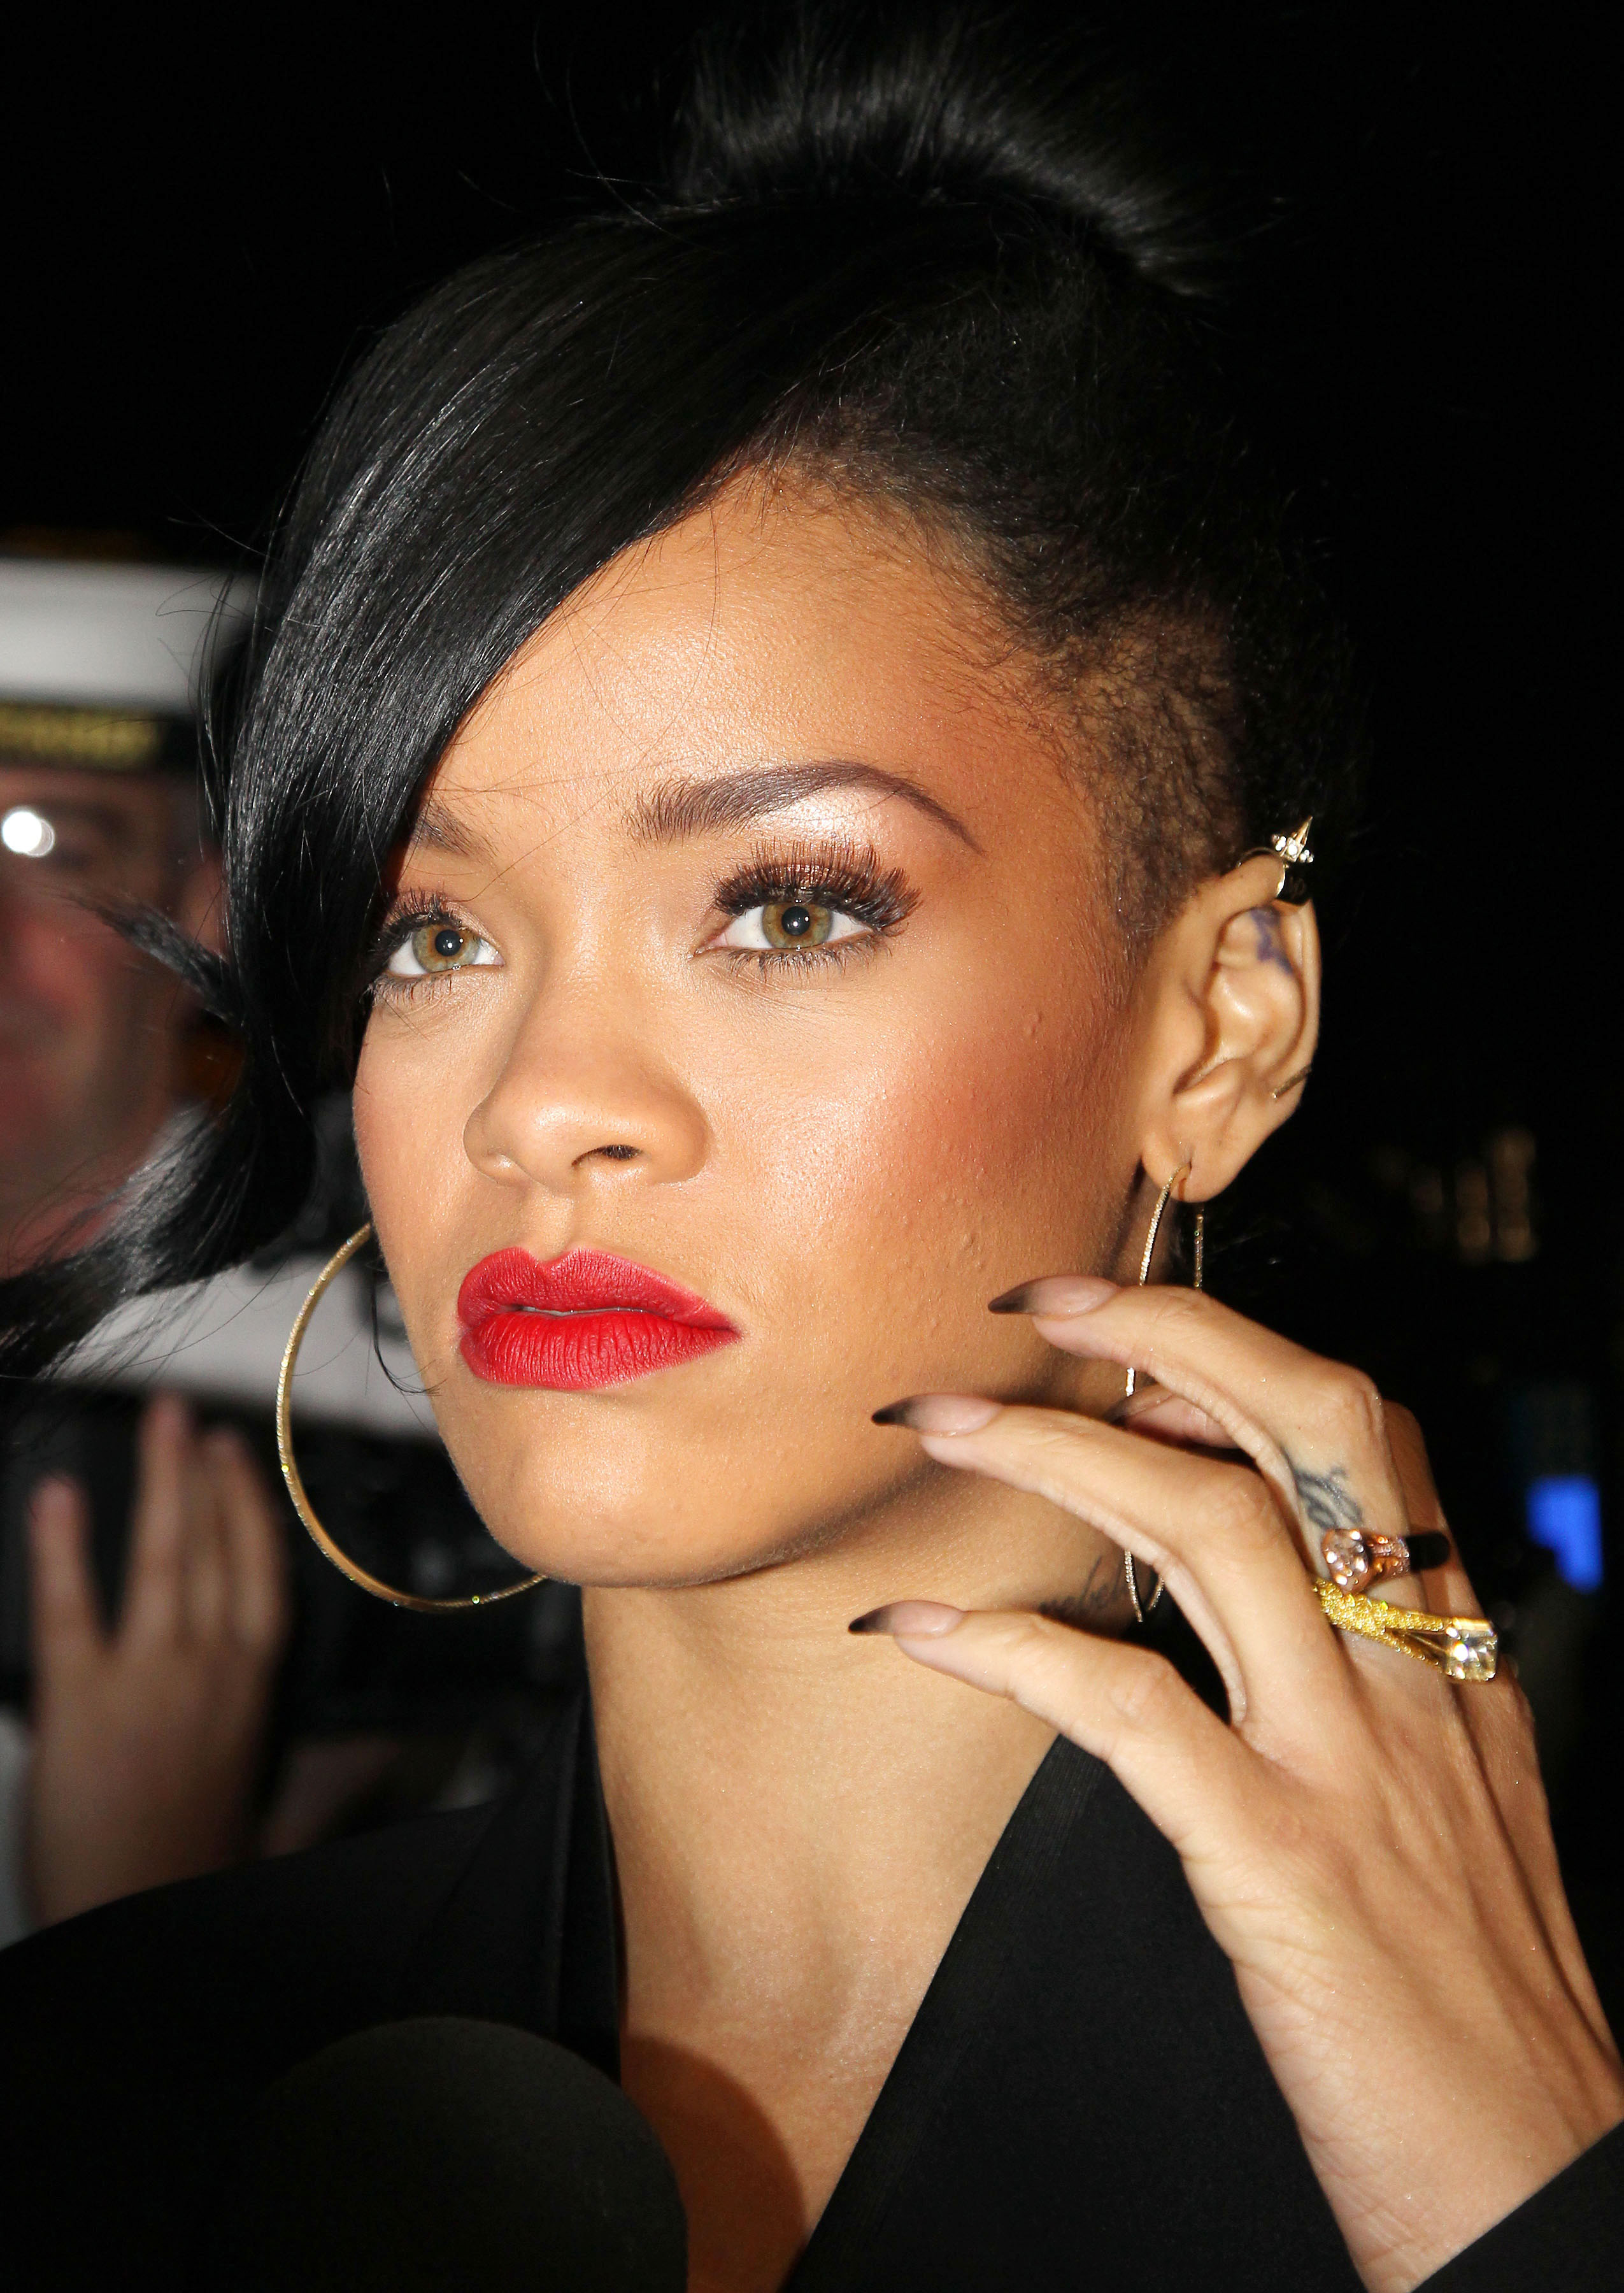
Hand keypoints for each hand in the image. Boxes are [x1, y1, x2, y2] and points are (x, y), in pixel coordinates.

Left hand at [25, 1393, 289, 1925]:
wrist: (136, 1924)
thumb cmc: (192, 1876)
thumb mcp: (282, 1822)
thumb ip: (331, 1776)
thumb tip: (389, 1748)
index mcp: (251, 1693)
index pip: (259, 1579)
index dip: (247, 1512)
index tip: (235, 1461)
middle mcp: (209, 1674)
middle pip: (212, 1552)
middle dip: (201, 1477)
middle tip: (189, 1419)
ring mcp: (146, 1683)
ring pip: (161, 1560)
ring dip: (158, 1482)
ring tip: (155, 1423)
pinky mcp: (78, 1704)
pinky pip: (70, 1610)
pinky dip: (62, 1549)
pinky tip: (56, 1496)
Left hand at [862, 1279, 1623, 2292]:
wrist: (1534, 2182)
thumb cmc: (1470, 2000)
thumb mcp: (1440, 1804)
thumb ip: (1358, 1685)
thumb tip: (1238, 1583)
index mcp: (1451, 1657)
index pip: (1364, 1441)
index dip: (1240, 1357)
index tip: (1126, 1333)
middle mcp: (1409, 1678)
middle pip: (1308, 1429)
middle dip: (1171, 1335)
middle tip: (1034, 1299)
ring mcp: (1349, 1761)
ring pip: (1210, 1530)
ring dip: (1055, 1452)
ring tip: (932, 1421)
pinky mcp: (1281, 1863)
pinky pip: (1131, 1709)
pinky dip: (1013, 1647)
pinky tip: (918, 1631)